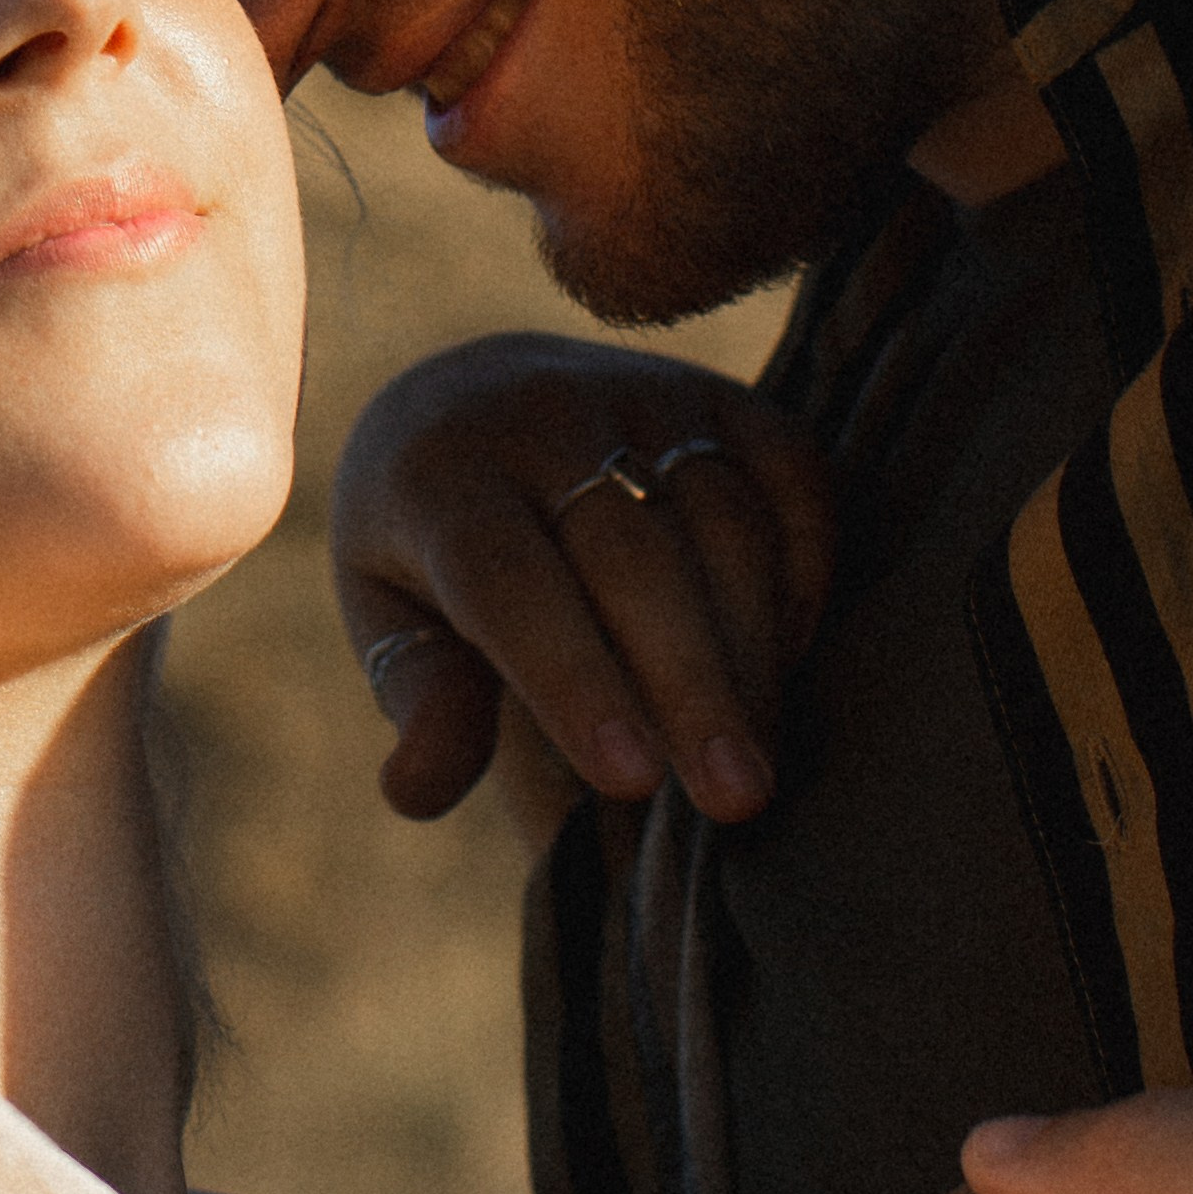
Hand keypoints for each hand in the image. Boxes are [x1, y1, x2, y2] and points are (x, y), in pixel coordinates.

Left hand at [330, 332, 834, 829]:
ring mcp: (643, 393)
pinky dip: (805, 574)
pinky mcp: (724, 395)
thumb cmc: (428, 548)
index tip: (628, 781)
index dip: (571, 679)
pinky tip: (784, 666)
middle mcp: (544, 416)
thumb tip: (414, 792)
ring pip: (723, 521)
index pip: (508, 581)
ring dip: (752, 651)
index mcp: (439, 478)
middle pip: (634, 557)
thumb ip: (421, 694)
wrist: (472, 397)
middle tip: (735, 800)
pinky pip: (792, 478)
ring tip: (756, 766)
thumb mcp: (387, 612)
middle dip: (690, 684)